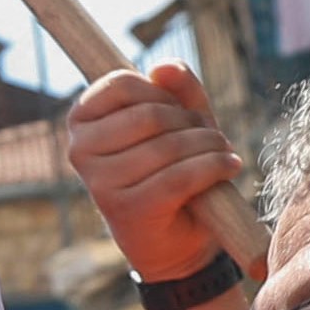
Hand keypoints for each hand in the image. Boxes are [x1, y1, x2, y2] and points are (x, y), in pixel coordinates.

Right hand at [61, 66, 246, 284]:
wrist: (174, 242)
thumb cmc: (171, 172)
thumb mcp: (178, 123)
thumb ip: (176, 90)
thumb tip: (164, 67)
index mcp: (82, 123)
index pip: (120, 84)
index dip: (161, 92)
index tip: (180, 112)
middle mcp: (80, 152)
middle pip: (149, 115)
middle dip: (192, 122)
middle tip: (211, 136)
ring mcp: (100, 183)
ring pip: (168, 146)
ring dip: (210, 145)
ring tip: (223, 153)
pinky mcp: (127, 209)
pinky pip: (180, 176)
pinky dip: (214, 167)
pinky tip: (230, 166)